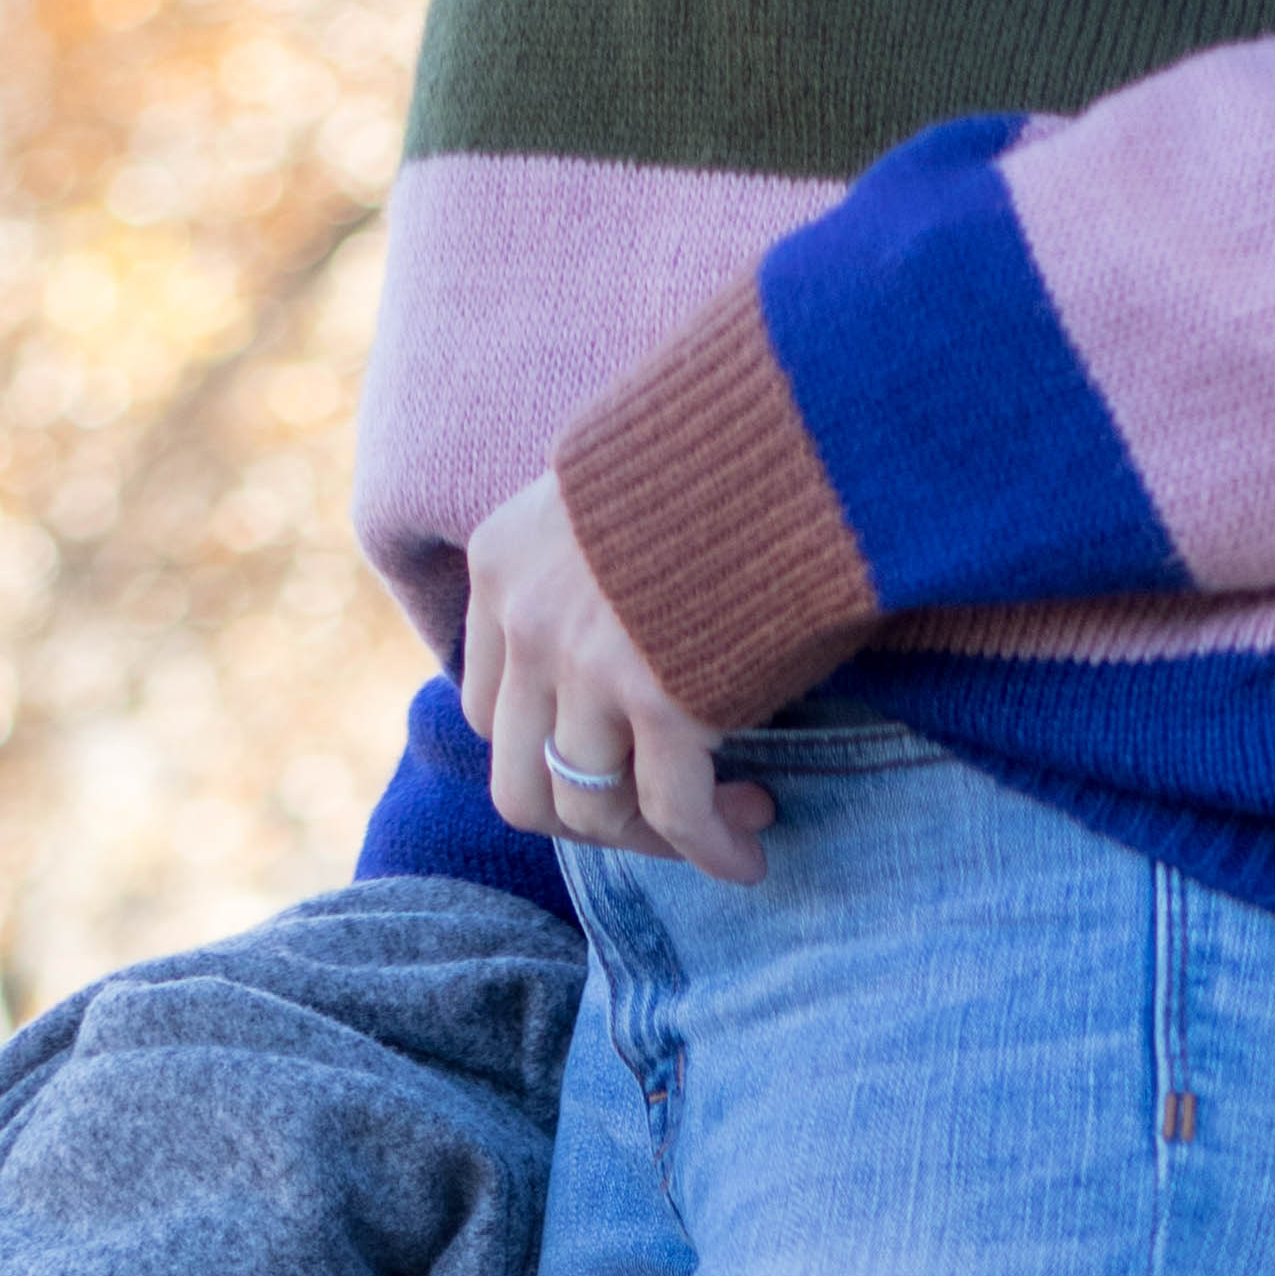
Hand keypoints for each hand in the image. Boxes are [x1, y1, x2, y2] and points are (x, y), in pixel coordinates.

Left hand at [459, 473, 772, 883]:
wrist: (783, 419)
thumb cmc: (726, 456)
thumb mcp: (618, 504)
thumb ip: (590, 575)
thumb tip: (627, 653)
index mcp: (502, 568)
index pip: (491, 713)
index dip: (555, 760)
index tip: (625, 765)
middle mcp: (529, 622)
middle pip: (521, 785)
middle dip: (594, 824)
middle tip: (664, 823)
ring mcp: (586, 664)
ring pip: (591, 812)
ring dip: (661, 842)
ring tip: (736, 821)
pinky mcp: (659, 698)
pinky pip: (675, 814)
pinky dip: (711, 852)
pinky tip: (748, 856)